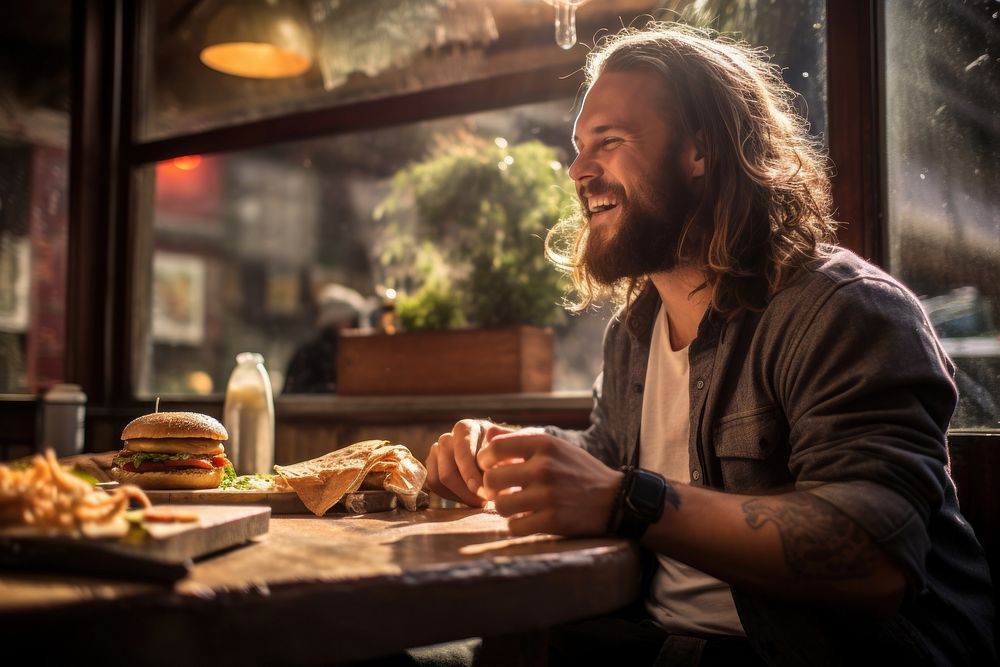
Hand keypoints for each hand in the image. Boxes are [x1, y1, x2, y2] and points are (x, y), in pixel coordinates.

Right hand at [425, 419, 514, 506]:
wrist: (497, 454)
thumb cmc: (505, 451)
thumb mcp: (509, 448)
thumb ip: (504, 453)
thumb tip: (492, 459)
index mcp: (465, 428)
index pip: (462, 455)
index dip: (472, 477)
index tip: (486, 493)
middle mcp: (447, 438)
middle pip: (447, 472)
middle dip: (465, 491)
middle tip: (483, 502)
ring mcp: (436, 451)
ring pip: (437, 480)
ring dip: (458, 495)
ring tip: (478, 501)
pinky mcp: (432, 465)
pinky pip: (433, 485)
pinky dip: (449, 496)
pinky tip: (467, 498)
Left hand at [477, 428, 622, 536]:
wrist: (614, 499)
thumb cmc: (578, 470)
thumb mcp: (555, 446)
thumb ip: (520, 440)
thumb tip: (486, 436)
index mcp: (544, 444)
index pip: (494, 447)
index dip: (485, 460)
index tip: (490, 468)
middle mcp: (544, 467)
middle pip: (491, 478)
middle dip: (492, 487)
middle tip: (502, 490)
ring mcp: (548, 495)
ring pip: (500, 505)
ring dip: (505, 508)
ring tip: (516, 506)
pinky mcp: (552, 521)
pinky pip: (514, 526)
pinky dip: (517, 525)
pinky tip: (527, 519)